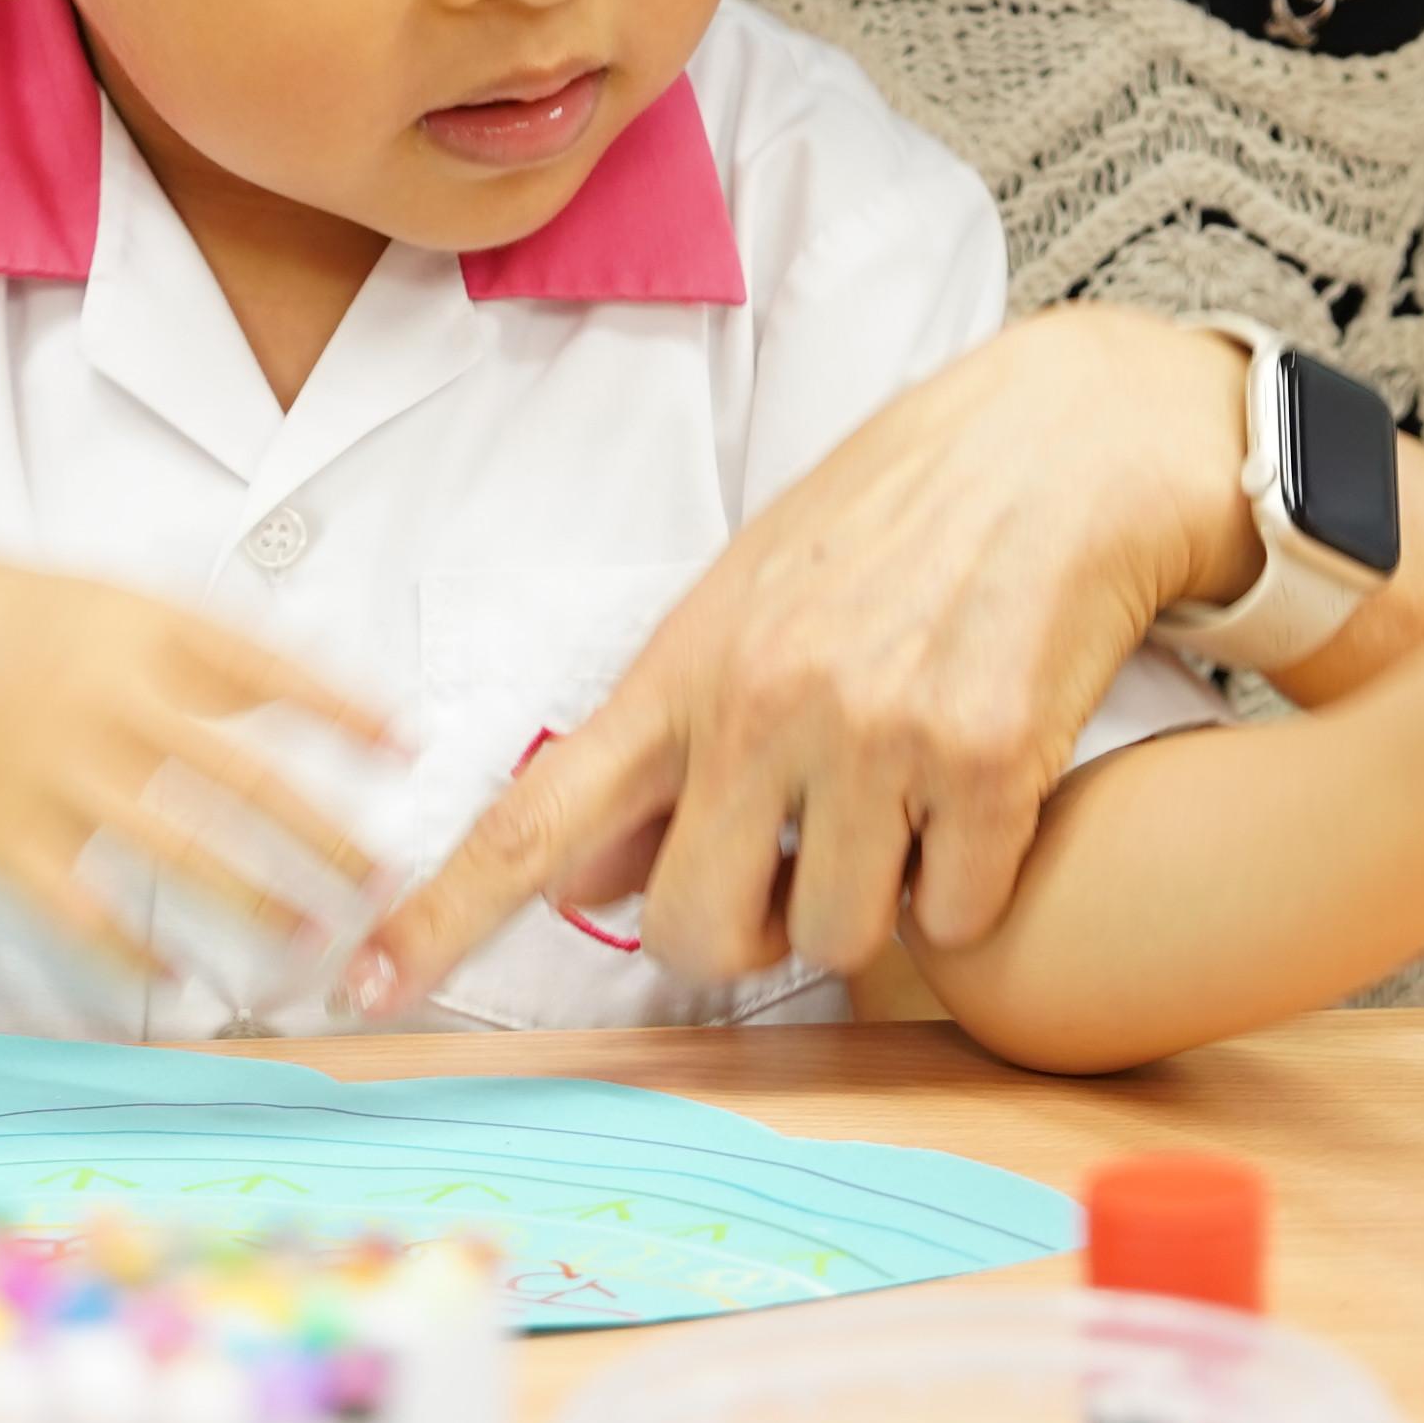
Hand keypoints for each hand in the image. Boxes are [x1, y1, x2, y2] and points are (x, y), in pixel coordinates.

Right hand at [0, 553, 390, 977]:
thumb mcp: (86, 602)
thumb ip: (179, 651)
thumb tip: (286, 696)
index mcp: (131, 622)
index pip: (265, 665)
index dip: (342, 708)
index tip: (405, 745)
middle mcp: (99, 695)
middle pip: (240, 776)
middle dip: (324, 831)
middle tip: (387, 875)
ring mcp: (44, 769)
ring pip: (175, 853)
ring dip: (254, 901)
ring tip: (312, 938)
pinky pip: (76, 909)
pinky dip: (129, 951)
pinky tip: (172, 978)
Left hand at [350, 307, 1247, 1010]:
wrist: (1060, 438)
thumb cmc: (899, 517)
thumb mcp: (751, 597)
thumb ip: (673, 736)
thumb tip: (591, 874)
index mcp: (684, 666)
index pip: (537, 817)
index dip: (444, 913)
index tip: (362, 984)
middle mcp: (765, 703)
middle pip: (694, 935)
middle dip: (744, 936)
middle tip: (793, 873)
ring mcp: (878, 735)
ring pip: (836, 939)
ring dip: (874, 902)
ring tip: (907, 796)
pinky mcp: (991, 758)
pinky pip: (957, 915)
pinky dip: (972, 882)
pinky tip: (983, 786)